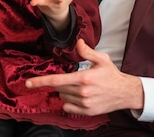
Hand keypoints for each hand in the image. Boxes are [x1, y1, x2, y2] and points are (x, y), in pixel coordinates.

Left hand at [25, 39, 143, 114]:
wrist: (125, 92)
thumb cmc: (112, 74)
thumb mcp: (101, 59)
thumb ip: (87, 51)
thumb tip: (77, 42)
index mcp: (84, 78)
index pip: (57, 80)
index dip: (40, 81)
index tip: (28, 83)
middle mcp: (83, 92)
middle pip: (59, 88)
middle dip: (61, 82)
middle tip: (74, 78)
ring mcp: (85, 103)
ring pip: (63, 97)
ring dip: (66, 91)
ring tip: (80, 87)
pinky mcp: (87, 112)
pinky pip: (68, 107)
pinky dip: (69, 102)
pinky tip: (79, 96)